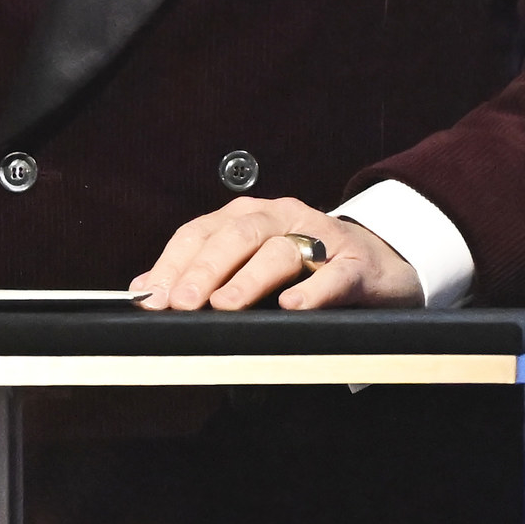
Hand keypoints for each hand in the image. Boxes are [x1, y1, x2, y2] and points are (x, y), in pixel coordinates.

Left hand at [129, 197, 422, 311]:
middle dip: (204, 271)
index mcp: (249, 216)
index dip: (173, 263)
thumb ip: (204, 273)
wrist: (379, 264)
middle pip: (237, 237)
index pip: (201, 233)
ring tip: (225, 306)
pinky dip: (313, 291)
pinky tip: (293, 307)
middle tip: (181, 303)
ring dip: (248, 280)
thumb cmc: (307, 267)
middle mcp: (282, 218)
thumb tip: (146, 290)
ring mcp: (321, 237)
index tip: (151, 296)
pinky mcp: (357, 263)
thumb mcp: (253, 262)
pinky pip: (334, 275)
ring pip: (280, 252)